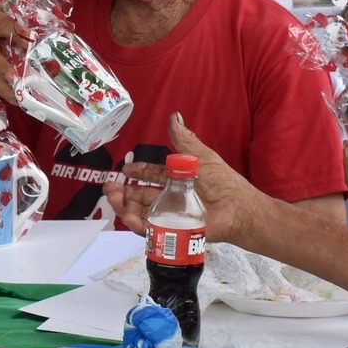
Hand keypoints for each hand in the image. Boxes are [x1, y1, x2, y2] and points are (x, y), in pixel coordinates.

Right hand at [104, 115, 258, 244]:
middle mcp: (172, 198)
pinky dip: (137, 225)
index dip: (138, 172)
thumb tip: (174, 116)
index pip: (152, 175)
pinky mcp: (173, 231)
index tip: (124, 170)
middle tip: (110, 189)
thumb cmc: (223, 182)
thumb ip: (184, 140)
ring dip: (124, 207)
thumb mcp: (201, 157)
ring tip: (114, 201)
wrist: (237, 209)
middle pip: (142, 196)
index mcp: (178, 180)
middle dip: (124, 192)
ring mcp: (172, 215)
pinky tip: (128, 218)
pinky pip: (152, 229)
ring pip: (142, 212)